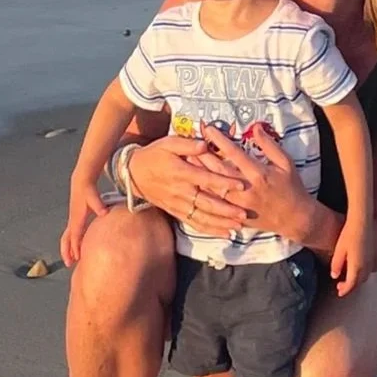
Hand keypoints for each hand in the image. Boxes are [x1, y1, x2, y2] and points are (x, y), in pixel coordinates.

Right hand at [61, 175, 106, 267]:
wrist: (81, 182)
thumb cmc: (88, 190)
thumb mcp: (94, 195)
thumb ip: (98, 204)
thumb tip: (104, 212)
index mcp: (77, 217)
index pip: (75, 235)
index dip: (75, 246)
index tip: (77, 258)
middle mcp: (73, 220)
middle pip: (66, 239)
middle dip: (67, 252)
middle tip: (69, 264)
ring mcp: (72, 220)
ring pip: (66, 238)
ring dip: (67, 249)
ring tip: (71, 260)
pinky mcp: (74, 219)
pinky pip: (70, 234)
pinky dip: (71, 243)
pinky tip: (77, 249)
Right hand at [125, 134, 250, 239]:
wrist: (133, 174)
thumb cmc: (154, 155)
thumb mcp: (168, 143)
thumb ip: (188, 144)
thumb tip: (205, 143)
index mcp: (181, 172)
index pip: (205, 179)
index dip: (223, 182)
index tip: (240, 185)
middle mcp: (180, 191)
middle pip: (206, 203)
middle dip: (226, 210)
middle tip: (244, 213)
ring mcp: (177, 204)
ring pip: (201, 217)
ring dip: (220, 223)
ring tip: (237, 226)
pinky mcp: (175, 211)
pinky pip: (193, 222)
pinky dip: (209, 229)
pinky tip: (224, 233)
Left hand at [194, 124, 319, 248]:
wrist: (294, 218)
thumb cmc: (291, 186)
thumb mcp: (286, 163)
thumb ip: (269, 145)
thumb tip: (256, 126)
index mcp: (259, 174)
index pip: (234, 153)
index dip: (219, 140)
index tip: (208, 128)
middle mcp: (245, 189)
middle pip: (218, 169)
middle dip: (203, 153)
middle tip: (190, 139)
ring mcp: (238, 204)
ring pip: (212, 186)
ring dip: (199, 171)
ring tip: (186, 157)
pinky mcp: (234, 214)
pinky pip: (215, 202)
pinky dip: (203, 190)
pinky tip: (193, 180)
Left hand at [329, 222, 374, 296]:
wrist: (362, 222)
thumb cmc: (348, 234)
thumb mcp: (338, 250)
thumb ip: (336, 265)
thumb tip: (334, 276)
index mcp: (356, 266)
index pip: (351, 284)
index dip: (345, 290)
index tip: (339, 293)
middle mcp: (366, 266)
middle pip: (359, 283)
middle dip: (350, 287)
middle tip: (340, 287)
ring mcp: (370, 260)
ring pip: (364, 277)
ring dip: (356, 281)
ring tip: (347, 280)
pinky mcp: (372, 255)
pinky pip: (368, 271)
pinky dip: (361, 274)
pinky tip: (354, 269)